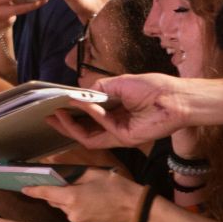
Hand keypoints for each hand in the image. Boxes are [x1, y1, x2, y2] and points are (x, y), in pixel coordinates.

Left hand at [22, 167, 142, 221]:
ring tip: (89, 197)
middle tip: (72, 186)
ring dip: (70, 203)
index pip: (46, 194)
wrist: (136, 209)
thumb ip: (73, 176)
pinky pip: (75, 218)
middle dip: (59, 194)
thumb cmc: (116, 187)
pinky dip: (79, 212)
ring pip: (66, 210)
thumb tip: (58, 176)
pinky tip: (93, 207)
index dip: (34, 190)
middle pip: (56, 202)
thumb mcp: (94, 174)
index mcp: (72, 197)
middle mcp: (71, 212)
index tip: (24, 188)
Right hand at [45, 72, 196, 148]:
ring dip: (71, 125)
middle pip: (84, 129)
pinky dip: (90, 115)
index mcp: (115, 110)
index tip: (56, 105)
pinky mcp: (124, 139)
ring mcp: (118, 133)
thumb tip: (79, 94)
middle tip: (48, 117)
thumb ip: (98, 89)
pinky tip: (82, 103)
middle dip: (65, 124)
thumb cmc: (153, 88)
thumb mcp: (119, 83)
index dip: (72, 112)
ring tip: (57, 114)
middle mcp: (114, 123)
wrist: (174, 98)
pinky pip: (101, 130)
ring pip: (88, 136)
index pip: (88, 116)